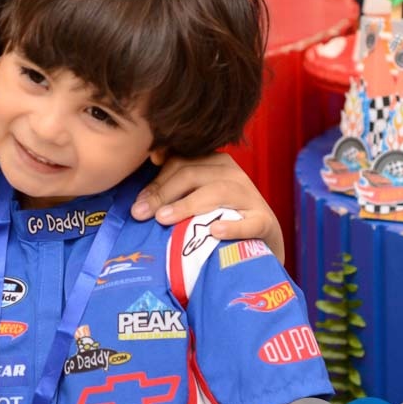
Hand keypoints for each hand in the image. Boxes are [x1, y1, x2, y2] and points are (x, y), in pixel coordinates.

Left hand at [131, 152, 283, 260]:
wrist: (263, 240)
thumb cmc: (221, 216)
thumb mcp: (198, 195)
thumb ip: (176, 182)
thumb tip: (148, 171)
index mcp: (214, 162)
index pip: (180, 162)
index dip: (156, 181)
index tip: (138, 200)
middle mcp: (232, 174)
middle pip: (192, 174)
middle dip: (163, 193)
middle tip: (141, 213)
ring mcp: (250, 197)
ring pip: (216, 192)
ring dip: (187, 205)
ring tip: (164, 219)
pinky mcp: (264, 221)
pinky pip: (249, 222)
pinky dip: (232, 227)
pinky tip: (215, 231)